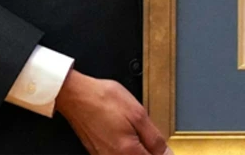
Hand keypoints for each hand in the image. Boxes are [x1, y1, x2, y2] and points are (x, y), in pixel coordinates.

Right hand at [55, 70, 171, 154]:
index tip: (162, 146)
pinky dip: (126, 148)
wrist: (77, 96)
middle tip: (149, 136)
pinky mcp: (97, 153)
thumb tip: (167, 153)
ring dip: (137, 149)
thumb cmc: (103, 100)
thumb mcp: (138, 114)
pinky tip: (124, 133)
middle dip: (149, 150)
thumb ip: (154, 138)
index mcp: (127, 152)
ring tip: (135, 130)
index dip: (162, 153)